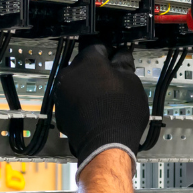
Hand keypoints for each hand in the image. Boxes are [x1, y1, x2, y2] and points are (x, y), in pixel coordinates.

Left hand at [55, 42, 149, 172]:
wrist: (106, 145)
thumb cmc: (120, 115)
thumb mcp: (132, 83)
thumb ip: (124, 65)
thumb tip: (122, 56)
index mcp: (88, 61)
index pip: (98, 47)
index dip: (110, 53)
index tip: (117, 60)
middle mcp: (70, 74)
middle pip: (84, 65)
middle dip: (97, 71)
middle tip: (113, 81)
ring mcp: (62, 93)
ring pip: (76, 82)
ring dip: (88, 86)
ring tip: (105, 99)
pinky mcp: (60, 111)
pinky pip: (71, 99)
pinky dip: (81, 102)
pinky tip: (96, 110)